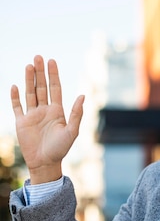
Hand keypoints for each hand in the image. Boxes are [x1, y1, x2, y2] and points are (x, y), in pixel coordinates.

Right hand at [10, 55, 83, 183]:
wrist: (45, 163)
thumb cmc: (60, 149)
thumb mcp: (72, 131)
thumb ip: (76, 114)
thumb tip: (82, 96)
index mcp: (57, 111)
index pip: (55, 88)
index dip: (53, 75)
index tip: (51, 61)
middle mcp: (45, 111)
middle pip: (42, 87)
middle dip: (40, 72)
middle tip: (38, 57)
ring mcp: (32, 115)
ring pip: (30, 93)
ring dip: (29, 80)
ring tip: (29, 65)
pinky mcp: (21, 122)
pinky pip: (17, 107)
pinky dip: (15, 97)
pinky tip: (15, 86)